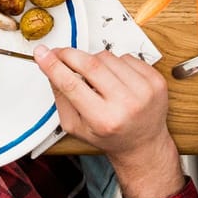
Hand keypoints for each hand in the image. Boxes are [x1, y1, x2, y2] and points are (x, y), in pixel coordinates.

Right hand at [35, 46, 183, 197]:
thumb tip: (51, 68)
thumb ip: (61, 98)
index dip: (53, 66)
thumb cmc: (110, 137)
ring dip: (95, 61)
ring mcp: (145, 91)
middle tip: (60, 53)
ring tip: (97, 79)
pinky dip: (116, 63)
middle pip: (90, 64)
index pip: (72, 84)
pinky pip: (126, 57)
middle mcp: (127, 105)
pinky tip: (116, 79)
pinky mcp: (156, 80)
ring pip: (108, 57)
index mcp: (104, 120)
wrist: (144, 144)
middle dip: (70, 55)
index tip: (42, 53)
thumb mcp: (77, 126)